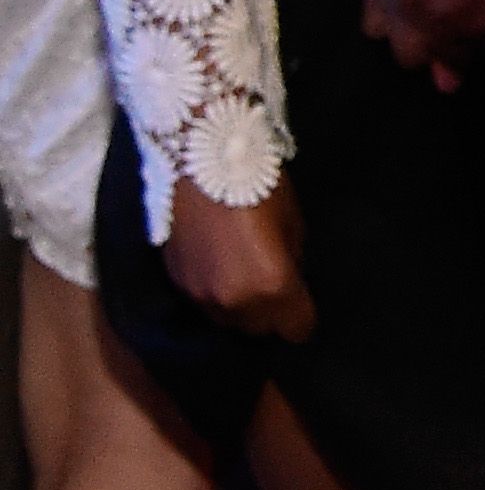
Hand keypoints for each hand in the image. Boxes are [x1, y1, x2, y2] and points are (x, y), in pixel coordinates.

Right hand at [165, 169, 316, 342]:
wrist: (199, 159)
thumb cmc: (256, 184)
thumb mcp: (293, 222)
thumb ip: (293, 259)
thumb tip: (290, 275)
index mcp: (271, 286)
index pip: (296, 328)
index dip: (302, 316)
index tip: (302, 303)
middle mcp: (234, 301)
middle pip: (260, 329)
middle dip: (271, 314)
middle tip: (275, 287)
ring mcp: (201, 294)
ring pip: (228, 320)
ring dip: (240, 307)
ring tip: (245, 277)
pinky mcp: (177, 281)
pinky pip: (202, 301)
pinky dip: (214, 292)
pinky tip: (219, 265)